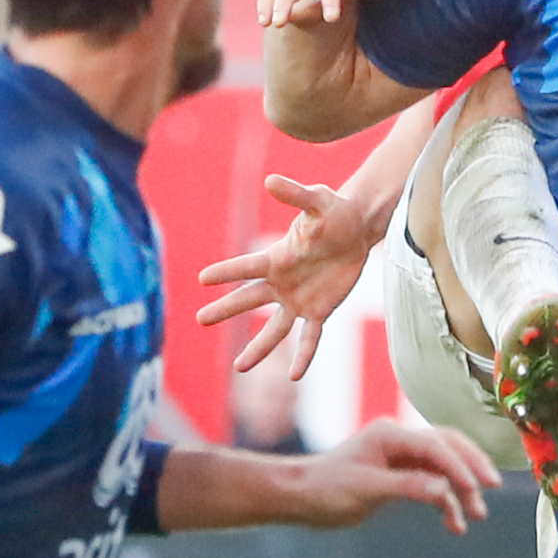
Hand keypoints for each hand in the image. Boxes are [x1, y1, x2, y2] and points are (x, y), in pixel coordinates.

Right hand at [198, 173, 393, 377]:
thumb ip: (295, 194)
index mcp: (277, 258)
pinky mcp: (319, 311)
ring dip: (258, 348)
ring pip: (274, 329)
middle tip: (201, 320)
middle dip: (226, 310)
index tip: (202, 278)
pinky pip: (309, 338)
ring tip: (239, 368)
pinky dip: (303, 355)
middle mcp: (281, 283)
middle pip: (249, 299)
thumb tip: (271, 181)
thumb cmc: (332, 211)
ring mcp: (298, 300)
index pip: (247, 267)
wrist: (356, 229)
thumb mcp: (317, 201)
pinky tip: (295, 376)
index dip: (226, 272)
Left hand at [285, 417, 499, 533]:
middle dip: (472, 467)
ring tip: (476, 515)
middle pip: (448, 446)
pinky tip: (453, 523)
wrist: (300, 497)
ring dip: (461, 489)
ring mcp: (401, 456)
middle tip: (494, 486)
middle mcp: (399, 439)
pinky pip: (431, 483)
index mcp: (391, 435)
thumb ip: (407, 487)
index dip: (460, 466)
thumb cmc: (326, 490)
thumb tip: (445, 491)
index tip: (478, 488)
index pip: (436, 446)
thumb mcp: (366, 490)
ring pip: (443, 466)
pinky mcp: (399, 473)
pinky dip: (444, 501)